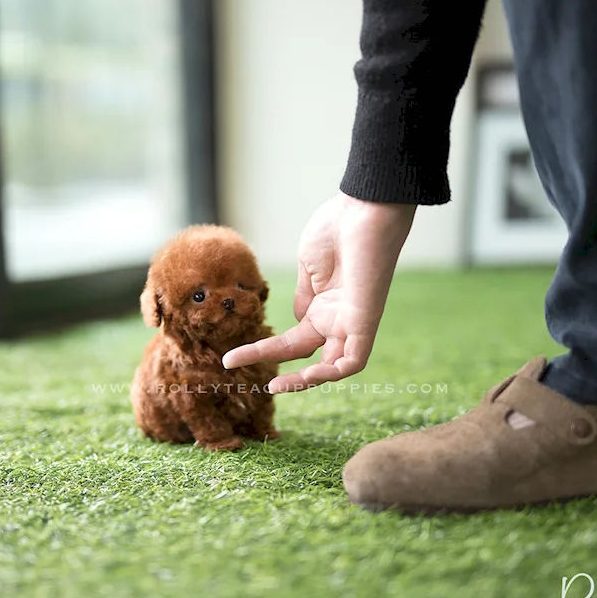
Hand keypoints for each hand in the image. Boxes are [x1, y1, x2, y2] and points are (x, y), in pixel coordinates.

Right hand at [222, 192, 414, 392]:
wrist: (364, 209)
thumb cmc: (337, 229)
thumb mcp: (309, 267)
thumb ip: (303, 298)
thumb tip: (297, 320)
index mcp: (322, 305)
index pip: (291, 339)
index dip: (261, 351)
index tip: (231, 360)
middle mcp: (337, 318)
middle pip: (307, 356)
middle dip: (279, 370)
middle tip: (247, 376)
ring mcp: (350, 321)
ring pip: (331, 367)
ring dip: (304, 382)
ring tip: (276, 388)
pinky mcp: (365, 322)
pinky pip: (353, 361)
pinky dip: (332, 374)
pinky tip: (308, 376)